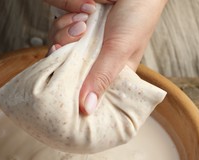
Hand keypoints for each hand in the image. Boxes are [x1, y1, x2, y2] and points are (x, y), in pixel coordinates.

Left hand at [45, 0, 166, 114]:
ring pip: (59, 48)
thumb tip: (87, 109)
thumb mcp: (120, 49)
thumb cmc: (139, 15)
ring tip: (85, 20)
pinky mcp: (76, 26)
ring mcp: (83, 43)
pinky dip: (66, 19)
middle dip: (66, 53)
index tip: (63, 80)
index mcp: (111, 73)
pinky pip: (59, 28)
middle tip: (79, 36)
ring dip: (66, 31)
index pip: (84, 91)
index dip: (71, 88)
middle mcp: (94, 60)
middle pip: (65, 70)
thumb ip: (102, 77)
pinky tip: (83, 11)